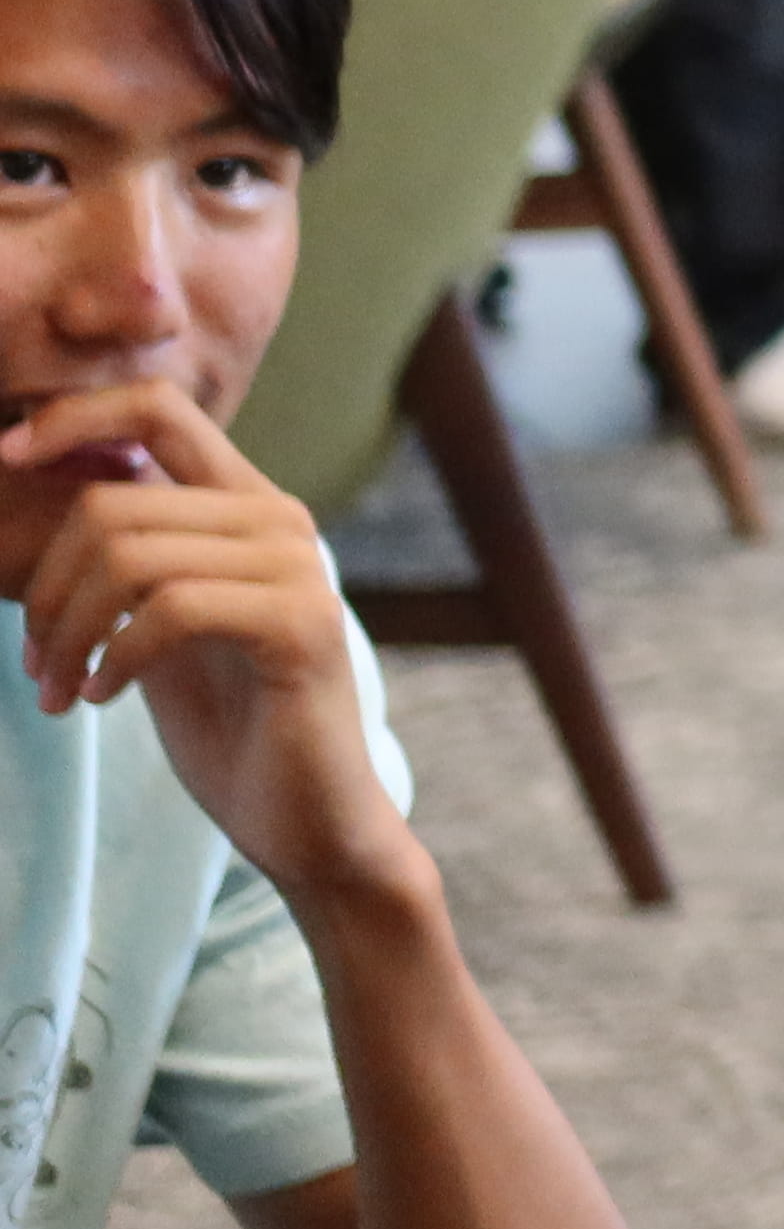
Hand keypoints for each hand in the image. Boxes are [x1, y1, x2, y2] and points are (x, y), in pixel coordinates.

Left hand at [8, 384, 421, 915]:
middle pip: (115, 503)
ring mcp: (298, 568)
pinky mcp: (300, 624)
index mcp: (247, 507)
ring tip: (58, 690)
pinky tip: (102, 697)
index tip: (5, 458)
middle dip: (44, 589)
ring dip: (64, 634)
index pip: (159, 410)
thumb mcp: (157, 625)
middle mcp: (279, 520)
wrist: (309, 818)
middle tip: (32, 664)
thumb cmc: (229, 725)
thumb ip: (128, 559)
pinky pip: (170, 609)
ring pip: (131, 556)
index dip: (73, 418)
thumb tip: (40, 490)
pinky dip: (113, 656)